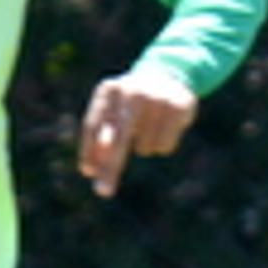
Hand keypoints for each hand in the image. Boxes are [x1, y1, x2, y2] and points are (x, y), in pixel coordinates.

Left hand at [77, 67, 196, 197]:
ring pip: (144, 147)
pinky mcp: (179, 106)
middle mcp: (132, 91)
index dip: (89, 150)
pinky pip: (164, 146)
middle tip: (102, 192)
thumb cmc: (130, 103)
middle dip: (110, 167)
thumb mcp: (112, 113)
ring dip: (144, 146)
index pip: (94, 125)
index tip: (88, 172)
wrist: (168, 74)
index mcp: (110, 90)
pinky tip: (164, 126)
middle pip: (118, 138)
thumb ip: (100, 139)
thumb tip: (90, 171)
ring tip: (149, 126)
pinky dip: (162, 144)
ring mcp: (157, 98)